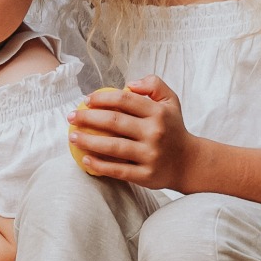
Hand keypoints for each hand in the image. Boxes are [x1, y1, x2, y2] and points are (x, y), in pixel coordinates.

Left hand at [69, 75, 200, 190]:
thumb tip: (128, 84)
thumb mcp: (170, 101)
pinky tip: (85, 159)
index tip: (86, 101)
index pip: (124, 101)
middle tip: (70, 117)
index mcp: (158, 113)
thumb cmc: (173, 128)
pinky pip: (118, 170)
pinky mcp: (146, 175)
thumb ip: (153, 85)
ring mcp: (150, 155)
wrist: (190, 162)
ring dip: (88, 142)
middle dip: (87, 118)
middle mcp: (154, 133)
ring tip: (72, 137)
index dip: (101, 98)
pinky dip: (99, 165)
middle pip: (114, 122)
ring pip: (113, 147)